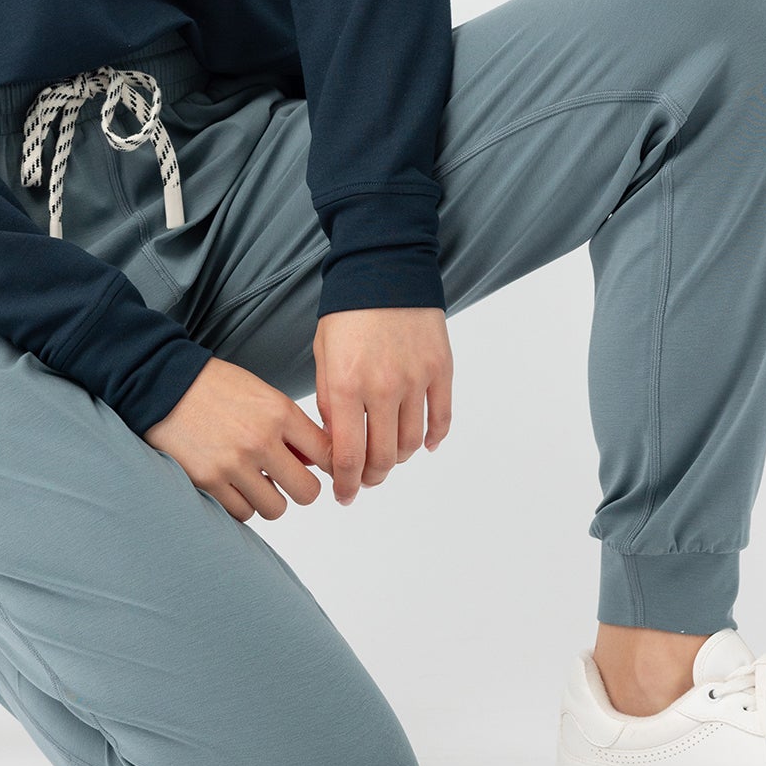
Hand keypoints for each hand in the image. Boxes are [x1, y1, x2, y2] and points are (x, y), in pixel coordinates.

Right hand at [144, 357, 332, 523]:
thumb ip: (290, 426)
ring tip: (252, 480)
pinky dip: (240, 504)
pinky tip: (231, 484)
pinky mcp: (208, 482)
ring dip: (267, 498)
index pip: (328, 454)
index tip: (319, 469)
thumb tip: (314, 461)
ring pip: (275, 509)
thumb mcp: (261, 393)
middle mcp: (261, 440)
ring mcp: (234, 464)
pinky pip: (242, 513)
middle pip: (308, 492)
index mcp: (280, 412)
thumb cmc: (214, 387)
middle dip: (300, 488)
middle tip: (285, 480)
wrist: (163, 385)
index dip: (329, 466)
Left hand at [313, 307, 452, 503]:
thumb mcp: (323, 356)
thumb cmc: (347, 312)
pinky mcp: (441, 370)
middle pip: (382, 457)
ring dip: (398, 459)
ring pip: (412, 443)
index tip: (344, 496)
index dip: (346, 484)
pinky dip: (433, 439)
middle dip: (371, 477)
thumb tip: (339, 443)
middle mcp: (383, 387)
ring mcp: (416, 379)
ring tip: (388, 458)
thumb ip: (331, 402)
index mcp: (346, 385)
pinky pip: (441, 419)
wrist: (384, 269)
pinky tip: (423, 445)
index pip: (348, 455)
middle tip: (364, 480)